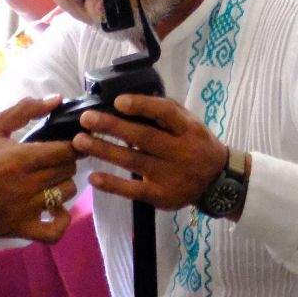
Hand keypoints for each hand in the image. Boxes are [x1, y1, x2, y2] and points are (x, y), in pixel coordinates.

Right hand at [0, 95, 79, 242]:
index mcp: (18, 158)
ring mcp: (22, 209)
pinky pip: (54, 231)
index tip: (71, 142)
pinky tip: (55, 209)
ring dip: (63, 184)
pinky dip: (61, 220)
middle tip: (56, 159)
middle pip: (68, 170)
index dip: (74, 144)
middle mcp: (24, 184)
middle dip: (67, 161)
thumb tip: (57, 99)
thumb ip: (24, 111)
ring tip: (51, 179)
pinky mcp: (18, 228)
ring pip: (66, 193)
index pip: (67, 151)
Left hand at [72, 94, 229, 212]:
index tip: (118, 102)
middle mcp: (181, 151)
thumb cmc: (197, 144)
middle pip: (144, 137)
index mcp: (189, 129)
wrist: (218, 180)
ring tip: (80, 141)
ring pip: (134, 161)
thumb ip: (167, 113)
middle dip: (113, 127)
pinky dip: (112, 184)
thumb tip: (132, 100)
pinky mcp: (161, 196)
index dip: (142, 106)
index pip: (167, 113)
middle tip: (86, 119)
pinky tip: (93, 177)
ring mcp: (171, 175)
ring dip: (104, 150)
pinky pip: (134, 190)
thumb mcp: (191, 124)